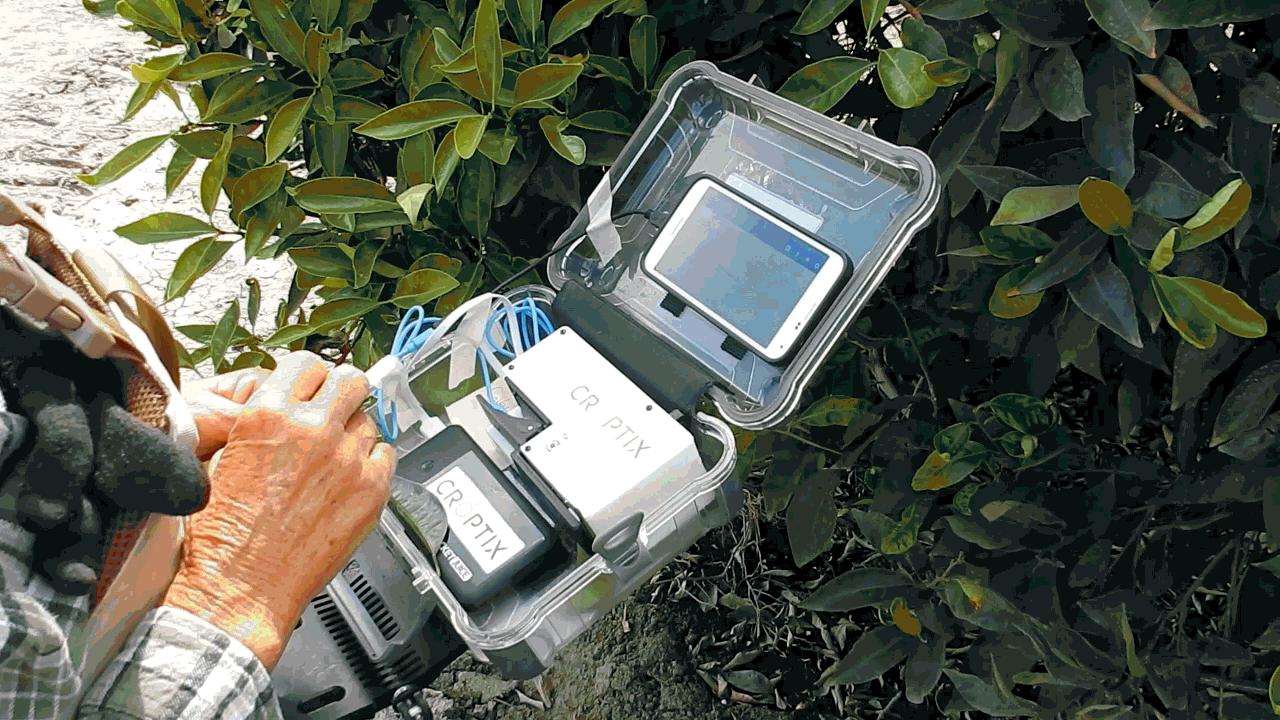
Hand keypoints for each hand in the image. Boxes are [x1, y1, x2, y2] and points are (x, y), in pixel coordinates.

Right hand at [163, 352, 394, 669]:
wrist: (241, 586)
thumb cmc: (224, 534)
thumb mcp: (222, 457)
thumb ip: (259, 422)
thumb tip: (284, 402)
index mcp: (268, 415)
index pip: (305, 363)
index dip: (309, 375)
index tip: (312, 385)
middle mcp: (312, 430)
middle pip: (349, 379)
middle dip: (341, 391)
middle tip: (334, 408)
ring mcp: (347, 459)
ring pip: (369, 419)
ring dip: (354, 431)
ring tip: (335, 456)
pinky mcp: (372, 488)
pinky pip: (387, 454)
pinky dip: (373, 461)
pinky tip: (351, 478)